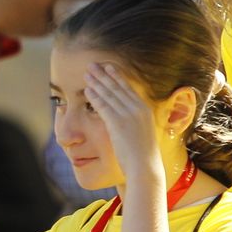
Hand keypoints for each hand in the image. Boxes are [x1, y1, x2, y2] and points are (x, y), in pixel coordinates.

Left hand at [84, 62, 162, 181]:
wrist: (145, 167)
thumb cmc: (143, 155)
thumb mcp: (143, 133)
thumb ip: (135, 122)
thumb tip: (126, 120)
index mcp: (145, 110)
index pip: (128, 89)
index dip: (117, 77)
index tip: (108, 67)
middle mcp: (138, 109)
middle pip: (117, 88)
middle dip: (103, 75)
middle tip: (93, 65)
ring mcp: (128, 115)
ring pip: (109, 95)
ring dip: (96, 83)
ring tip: (87, 74)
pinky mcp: (118, 123)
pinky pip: (103, 106)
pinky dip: (94, 97)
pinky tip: (87, 90)